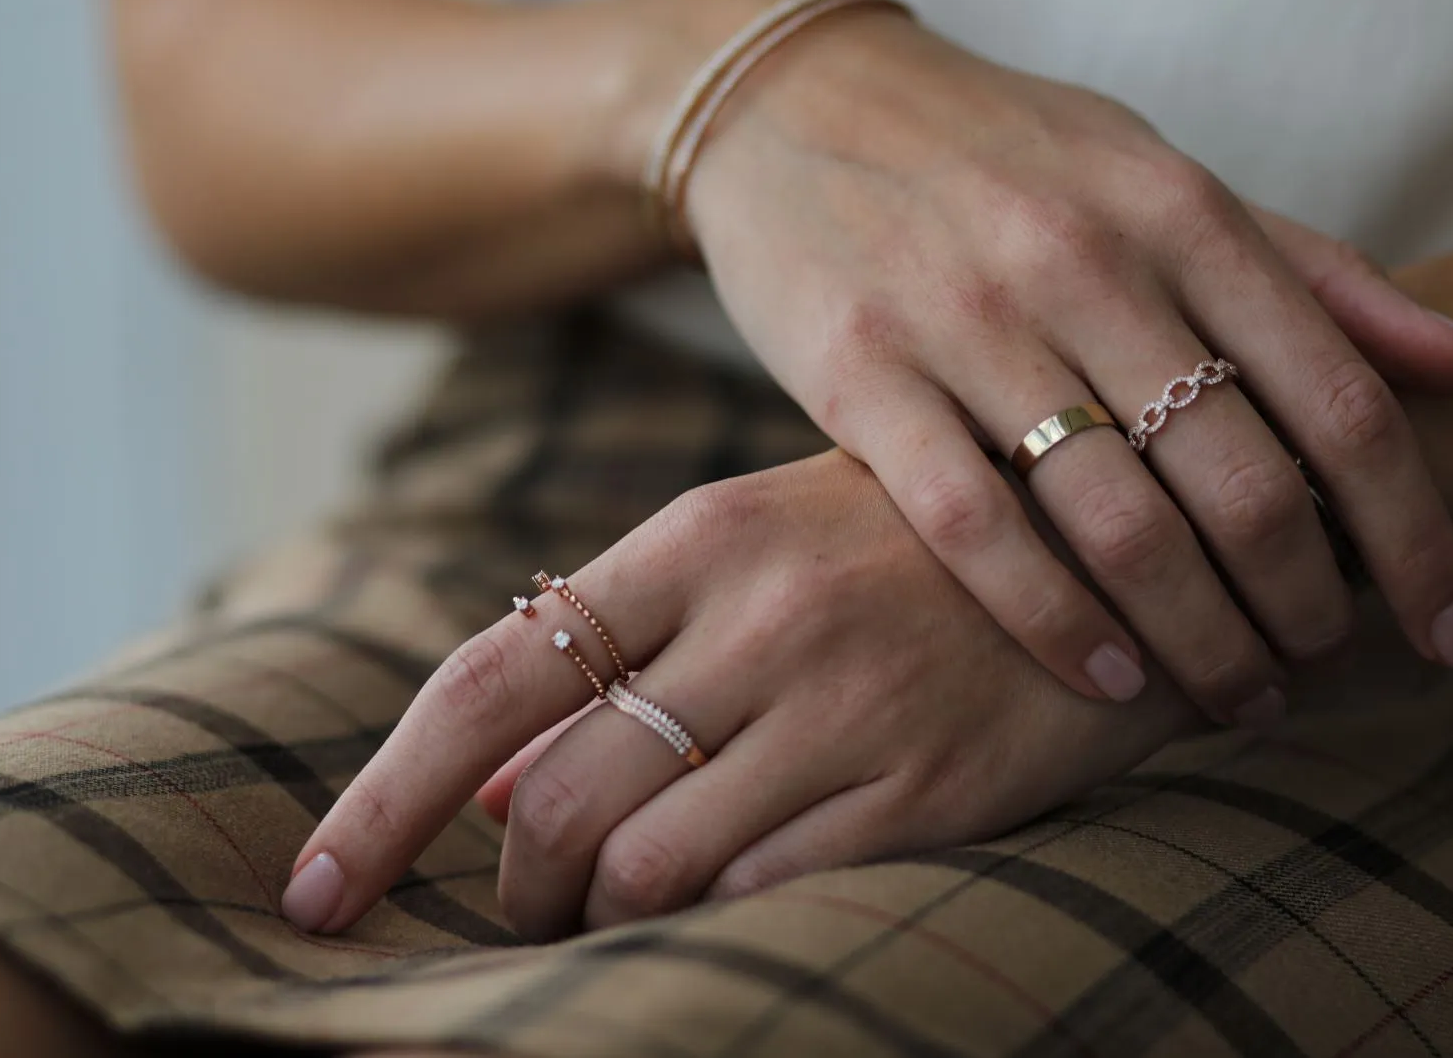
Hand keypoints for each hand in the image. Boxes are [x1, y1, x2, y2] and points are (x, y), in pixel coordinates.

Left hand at [283, 451, 1198, 940]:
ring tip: (606, 920)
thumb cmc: (926, 535)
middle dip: (509, 890)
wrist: (1138, 527)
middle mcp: (759, 619)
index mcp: (702, 536)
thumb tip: (496, 779)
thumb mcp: (776, 542)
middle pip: (555, 806)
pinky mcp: (925, 787)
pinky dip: (711, 924)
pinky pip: (764, 895)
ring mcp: (845, 706)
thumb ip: (641, 644)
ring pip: (645, 868)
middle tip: (517, 911)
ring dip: (598, 922)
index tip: (314, 892)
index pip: (490, 680)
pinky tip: (725, 904)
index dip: (378, 799)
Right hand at [684, 5, 1452, 723]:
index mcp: (1183, 211)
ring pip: (1121, 522)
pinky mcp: (862, 372)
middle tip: (1327, 672)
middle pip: (1246, 479)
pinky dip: (1052, 621)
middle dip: (1310, 606)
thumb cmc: (1014, 156)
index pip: (1343, 401)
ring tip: (1240, 699)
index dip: (1417, 536)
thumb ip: (1314, 275)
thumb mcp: (1167, 179)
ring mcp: (969, 318)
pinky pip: (974, 527)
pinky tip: (1109, 682)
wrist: (802, 99)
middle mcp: (1089, 261)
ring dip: (1201, 638)